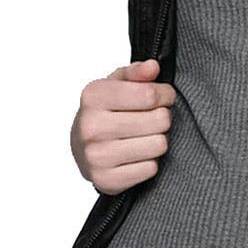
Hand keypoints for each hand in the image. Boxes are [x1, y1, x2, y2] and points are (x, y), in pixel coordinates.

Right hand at [70, 58, 176, 195]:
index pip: (150, 94)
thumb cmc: (106, 109)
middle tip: (153, 117)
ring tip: (146, 135)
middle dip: (163, 116)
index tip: (163, 96)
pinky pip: (150, 169)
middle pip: (159, 119)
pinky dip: (149, 161)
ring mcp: (96, 156)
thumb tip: (153, 67)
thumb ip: (138, 71)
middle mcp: (91, 126)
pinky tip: (137, 154)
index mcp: (94, 96)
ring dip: (158, 139)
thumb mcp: (119, 82)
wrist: (81, 146)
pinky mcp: (105, 180)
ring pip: (159, 144)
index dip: (165, 94)